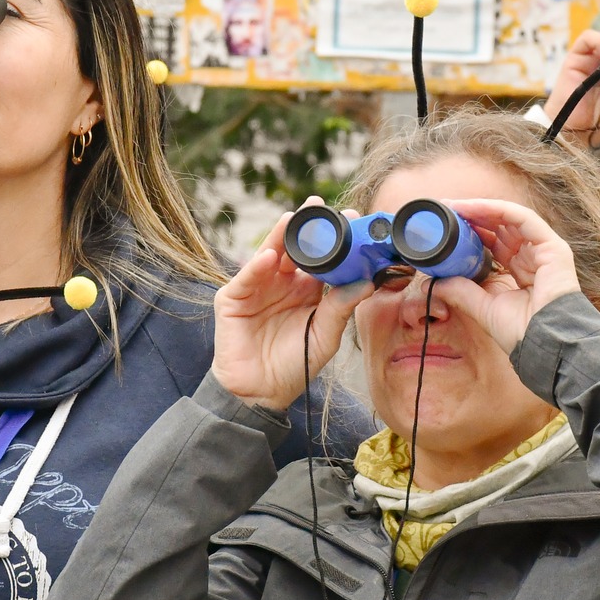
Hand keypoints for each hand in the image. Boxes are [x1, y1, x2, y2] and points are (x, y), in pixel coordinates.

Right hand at [211, 202, 372, 412]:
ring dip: (280, 236)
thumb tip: (367, 281)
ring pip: (269, 255)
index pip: (321, 258)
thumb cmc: (294, 365)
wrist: (261, 393)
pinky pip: (246, 279)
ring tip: (294, 219)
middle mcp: (282, 283)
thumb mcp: (325, 336)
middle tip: (320, 206)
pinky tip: (270, 257)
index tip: (352, 220)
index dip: (333, 240)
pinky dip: (257, 267)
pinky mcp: (233, 299)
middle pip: (294, 249)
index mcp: (306, 290)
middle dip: (305, 227)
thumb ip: (341, 308)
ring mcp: (256, 287)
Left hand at [427, 199, 580, 352]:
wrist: (545, 343)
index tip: (446, 227)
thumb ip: (460, 291)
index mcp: (519, 271)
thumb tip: (432, 283)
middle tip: (446, 211)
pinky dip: (497, 209)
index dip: (471, 233)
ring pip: (510, 218)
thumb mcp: (482, 307)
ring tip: (455, 206)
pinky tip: (473, 207)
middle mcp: (532, 257)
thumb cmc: (522, 332)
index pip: (494, 243)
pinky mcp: (553, 246)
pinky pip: (522, 218)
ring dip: (481, 209)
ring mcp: (544, 250)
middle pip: (501, 228)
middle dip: (473, 217)